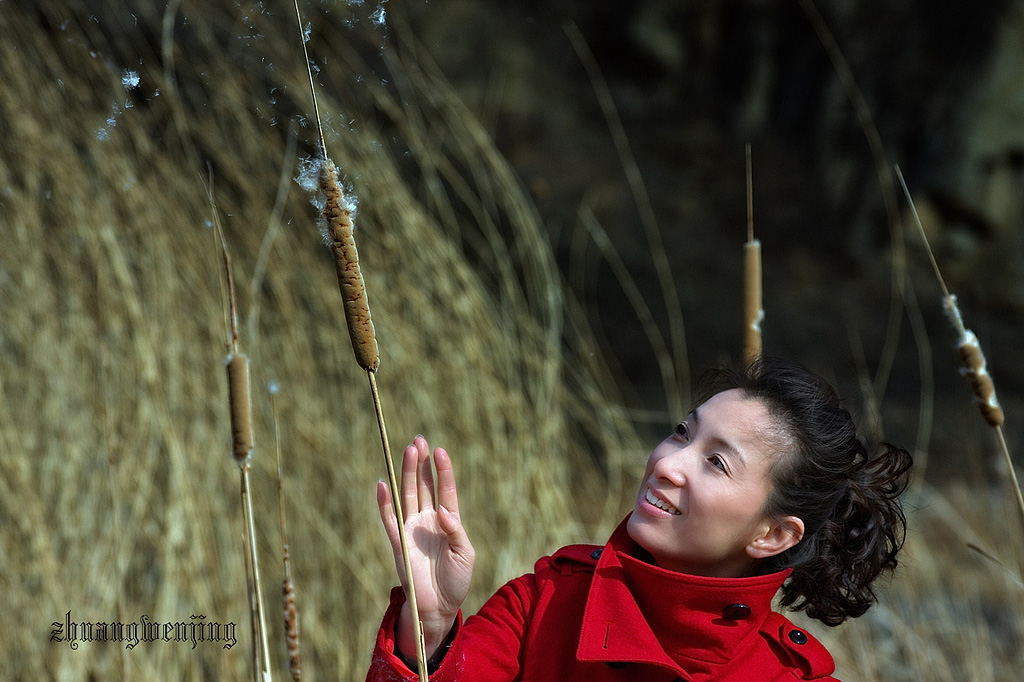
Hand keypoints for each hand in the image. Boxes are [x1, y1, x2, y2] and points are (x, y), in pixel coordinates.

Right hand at [377, 436, 474, 659]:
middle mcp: (428, 520)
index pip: (445, 489)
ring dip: (407, 474)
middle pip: (423, 485)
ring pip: (408, 495)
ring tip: (408, 451)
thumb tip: (442, 512)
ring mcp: (412, 529)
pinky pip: (389, 519)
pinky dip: (385, 503)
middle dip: (421, 463)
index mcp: (448, 520)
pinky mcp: (398, 543)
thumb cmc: (456, 580)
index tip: (440, 451)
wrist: (438, 606)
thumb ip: (455, 530)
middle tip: (419, 440)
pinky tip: (383, 484)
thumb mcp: (465, 554)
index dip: (442, 470)